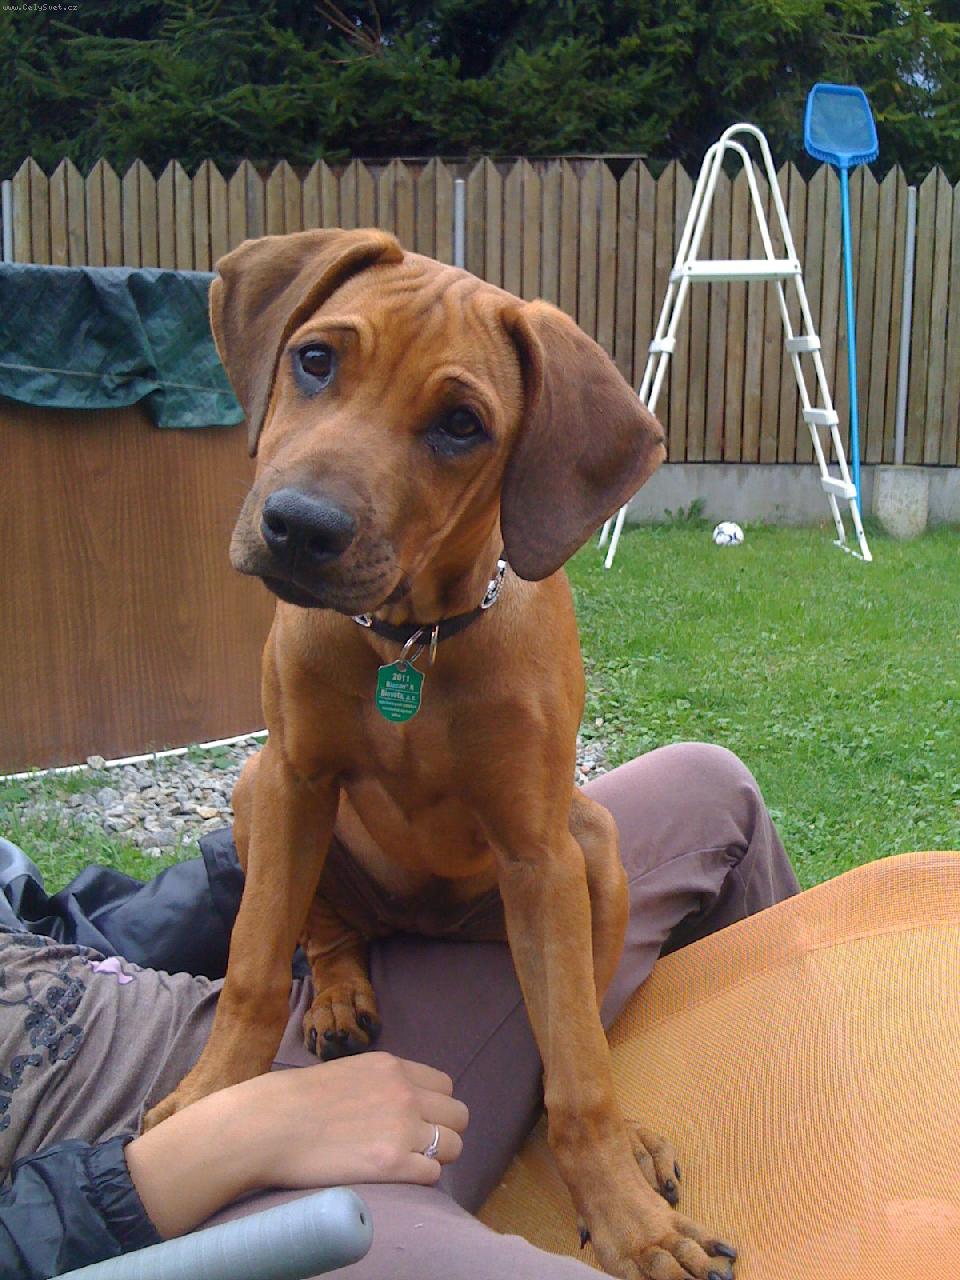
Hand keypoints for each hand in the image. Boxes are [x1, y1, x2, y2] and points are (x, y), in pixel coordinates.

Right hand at [242, 1052, 467, 1188]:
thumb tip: (397, 1099)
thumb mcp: (351, 1070)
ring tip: (409, 1163)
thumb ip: (381, 1081)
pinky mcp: (393, 1163)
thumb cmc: (298, 1099)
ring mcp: (403, 1128)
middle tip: (419, 1145)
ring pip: (454, 1146)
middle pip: (458, 1115)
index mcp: (394, 1067)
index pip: (446, 1086)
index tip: (420, 1120)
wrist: (270, 1124)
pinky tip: (398, 1176)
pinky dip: (421, 1177)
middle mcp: (406, 1093)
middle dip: (445, 1131)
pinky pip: (433, 1173)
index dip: (435, 1106)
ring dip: (437, 1156)